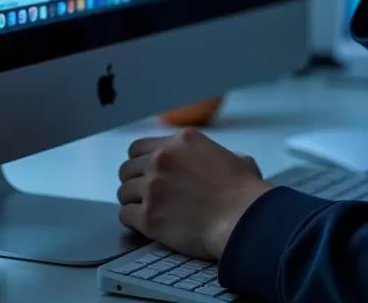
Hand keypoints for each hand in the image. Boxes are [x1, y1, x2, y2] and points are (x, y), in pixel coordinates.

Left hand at [117, 126, 271, 259]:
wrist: (242, 219)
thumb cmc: (244, 193)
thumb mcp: (235, 158)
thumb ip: (217, 155)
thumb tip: (221, 161)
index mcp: (182, 141)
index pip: (139, 147)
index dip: (140, 162)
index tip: (144, 173)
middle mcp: (162, 159)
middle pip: (127, 168)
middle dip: (134, 181)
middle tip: (143, 194)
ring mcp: (153, 187)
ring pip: (123, 191)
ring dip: (132, 201)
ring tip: (143, 210)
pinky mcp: (148, 216)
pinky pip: (125, 215)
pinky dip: (132, 221)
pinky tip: (143, 225)